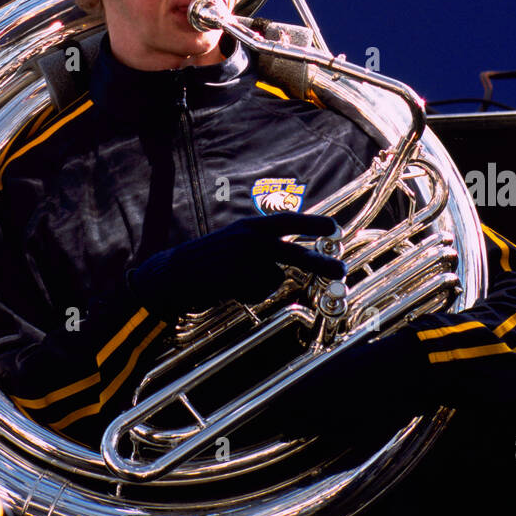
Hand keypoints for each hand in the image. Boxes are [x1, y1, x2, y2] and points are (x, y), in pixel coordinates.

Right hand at [127, 212, 343, 318]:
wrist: (174, 273)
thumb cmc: (207, 262)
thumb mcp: (235, 243)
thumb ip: (261, 247)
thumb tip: (292, 262)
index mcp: (250, 226)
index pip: (288, 220)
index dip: (312, 222)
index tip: (334, 227)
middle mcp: (249, 238)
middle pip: (294, 253)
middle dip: (320, 263)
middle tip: (342, 271)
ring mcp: (243, 258)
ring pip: (274, 279)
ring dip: (260, 287)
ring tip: (236, 281)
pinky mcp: (236, 277)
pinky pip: (258, 292)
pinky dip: (249, 295)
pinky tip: (229, 289)